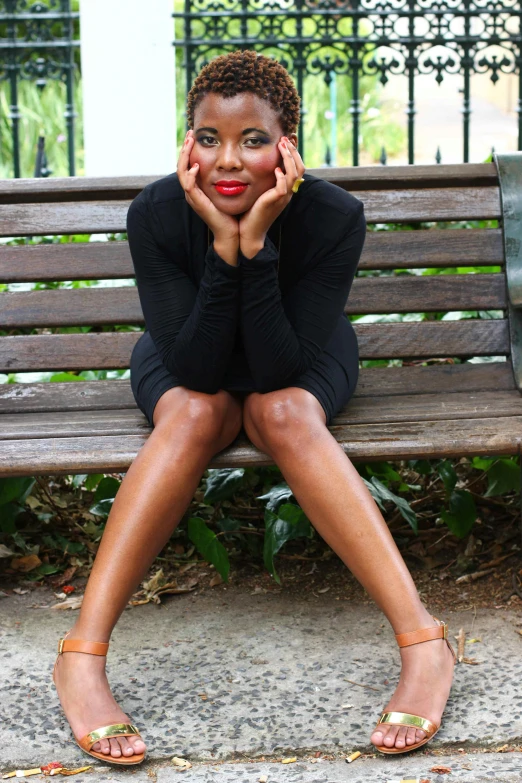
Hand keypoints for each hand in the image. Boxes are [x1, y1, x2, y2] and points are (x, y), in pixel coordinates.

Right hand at [177, 130, 239, 244]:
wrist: (232, 233)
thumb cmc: (232, 213)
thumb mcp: (227, 190)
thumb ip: (226, 177)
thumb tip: (235, 162)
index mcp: (197, 188)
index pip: (188, 165)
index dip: (189, 150)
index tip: (195, 135)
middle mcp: (192, 191)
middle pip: (181, 165)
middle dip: (185, 148)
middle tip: (190, 133)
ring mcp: (192, 197)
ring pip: (181, 172)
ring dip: (185, 156)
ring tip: (190, 143)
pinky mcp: (197, 203)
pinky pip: (188, 186)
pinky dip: (191, 175)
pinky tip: (197, 165)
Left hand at [238, 136, 305, 251]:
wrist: (250, 233)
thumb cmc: (252, 213)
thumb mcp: (261, 193)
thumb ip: (265, 181)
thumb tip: (262, 167)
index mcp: (286, 190)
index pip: (297, 168)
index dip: (293, 154)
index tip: (284, 141)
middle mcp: (288, 193)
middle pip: (300, 168)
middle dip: (293, 152)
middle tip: (284, 139)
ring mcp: (282, 198)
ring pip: (294, 175)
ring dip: (288, 158)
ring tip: (281, 146)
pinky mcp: (274, 202)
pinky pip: (283, 187)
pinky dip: (281, 177)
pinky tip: (276, 170)